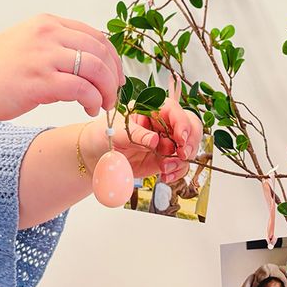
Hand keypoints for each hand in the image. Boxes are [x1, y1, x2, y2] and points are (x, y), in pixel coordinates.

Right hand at [0, 14, 123, 121]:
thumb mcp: (30, 45)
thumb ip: (59, 47)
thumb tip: (96, 62)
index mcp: (47, 23)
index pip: (96, 36)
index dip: (113, 58)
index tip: (117, 77)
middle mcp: (47, 34)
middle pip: (101, 52)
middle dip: (114, 76)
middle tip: (114, 94)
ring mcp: (43, 56)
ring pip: (96, 69)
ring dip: (107, 90)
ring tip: (103, 105)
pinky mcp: (40, 81)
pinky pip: (82, 89)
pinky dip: (92, 101)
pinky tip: (89, 109)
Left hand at [82, 96, 202, 181]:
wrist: (96, 155)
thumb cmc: (102, 135)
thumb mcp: (116, 132)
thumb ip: (136, 134)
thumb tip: (155, 140)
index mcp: (151, 109)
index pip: (174, 111)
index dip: (182, 123)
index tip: (180, 138)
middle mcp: (163, 124)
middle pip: (191, 127)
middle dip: (190, 142)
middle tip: (182, 154)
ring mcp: (166, 142)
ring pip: (189, 148)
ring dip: (182, 160)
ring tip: (165, 169)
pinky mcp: (165, 159)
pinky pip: (180, 165)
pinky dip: (177, 172)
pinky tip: (165, 176)